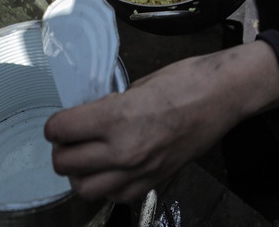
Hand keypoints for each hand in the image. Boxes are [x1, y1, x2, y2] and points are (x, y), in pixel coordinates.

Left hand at [45, 42, 278, 201]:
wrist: (223, 97)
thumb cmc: (186, 81)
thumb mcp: (137, 84)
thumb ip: (109, 106)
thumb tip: (88, 118)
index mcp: (118, 117)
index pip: (61, 130)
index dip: (55, 125)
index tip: (59, 122)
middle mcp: (124, 150)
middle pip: (65, 164)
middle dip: (61, 150)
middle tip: (69, 139)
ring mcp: (139, 171)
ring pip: (85, 189)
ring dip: (79, 174)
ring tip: (87, 157)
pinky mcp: (154, 182)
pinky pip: (115, 196)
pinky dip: (106, 186)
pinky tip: (112, 169)